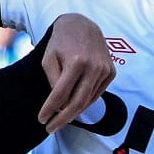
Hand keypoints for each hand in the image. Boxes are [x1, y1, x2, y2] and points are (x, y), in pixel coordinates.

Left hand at [37, 13, 115, 130]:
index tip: (42, 119)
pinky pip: (96, 94)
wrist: (83, 26)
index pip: (61, 94)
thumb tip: (59, 105)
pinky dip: (84, 103)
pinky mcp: (111, 72)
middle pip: (77, 103)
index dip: (50, 109)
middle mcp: (94, 67)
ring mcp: (105, 70)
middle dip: (62, 119)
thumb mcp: (49, 58)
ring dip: (73, 113)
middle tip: (50, 128)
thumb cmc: (61, 42)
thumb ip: (53, 81)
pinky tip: (73, 107)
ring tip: (59, 120)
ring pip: (88, 101)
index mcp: (76, 61)